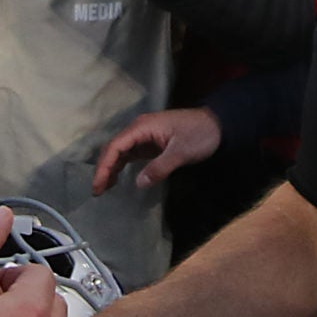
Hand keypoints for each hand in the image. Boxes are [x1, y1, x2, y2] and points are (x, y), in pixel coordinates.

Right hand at [93, 106, 222, 194]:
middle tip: (97, 191)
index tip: (98, 185)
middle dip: (103, 168)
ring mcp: (144, 135)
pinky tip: (117, 179)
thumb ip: (159, 167)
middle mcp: (139, 129)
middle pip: (113, 148)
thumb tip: (139, 183)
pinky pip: (130, 154)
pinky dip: (121, 166)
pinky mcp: (151, 143)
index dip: (104, 166)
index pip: (115, 146)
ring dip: (110, 168)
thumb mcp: (181, 152)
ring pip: (120, 151)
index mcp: (143, 127)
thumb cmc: (200, 134)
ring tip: (103, 188)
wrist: (219, 125)